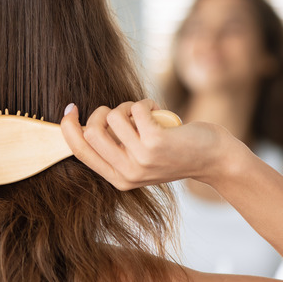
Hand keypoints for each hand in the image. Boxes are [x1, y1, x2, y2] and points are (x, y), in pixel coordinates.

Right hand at [60, 99, 239, 189]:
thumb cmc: (177, 152)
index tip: (71, 109)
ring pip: (112, 117)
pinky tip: (158, 110)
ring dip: (127, 106)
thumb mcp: (141, 159)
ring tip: (145, 113)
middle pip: (90, 131)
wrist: (214, 158)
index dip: (68, 127)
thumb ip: (116, 149)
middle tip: (122, 111)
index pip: (79, 151)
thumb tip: (85, 124)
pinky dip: (145, 102)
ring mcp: (141, 159)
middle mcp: (127, 173)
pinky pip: (134, 109)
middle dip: (101, 111)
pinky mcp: (155, 142)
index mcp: (118, 179)